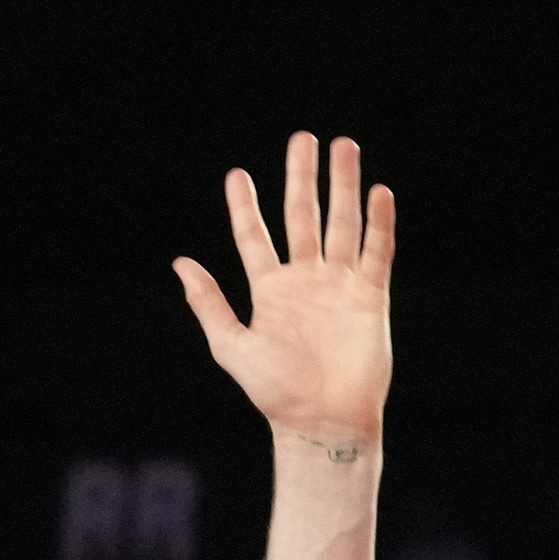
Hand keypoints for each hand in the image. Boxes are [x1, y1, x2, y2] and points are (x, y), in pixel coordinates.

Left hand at [171, 133, 398, 453]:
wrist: (324, 421)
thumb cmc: (276, 393)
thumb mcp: (232, 346)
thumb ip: (208, 304)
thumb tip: (180, 264)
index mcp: (270, 290)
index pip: (254, 237)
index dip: (245, 206)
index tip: (237, 175)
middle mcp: (305, 281)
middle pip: (303, 216)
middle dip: (303, 177)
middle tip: (304, 138)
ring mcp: (339, 286)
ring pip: (342, 224)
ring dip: (344, 186)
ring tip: (344, 146)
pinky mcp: (370, 297)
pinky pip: (377, 252)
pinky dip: (379, 223)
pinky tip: (379, 193)